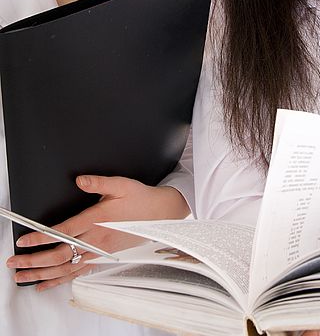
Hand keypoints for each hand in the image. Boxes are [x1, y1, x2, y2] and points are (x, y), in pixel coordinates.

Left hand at [6, 176, 188, 290]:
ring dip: (42, 273)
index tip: (24, 240)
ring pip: (66, 268)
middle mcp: (96, 239)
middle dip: (34, 261)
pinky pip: (78, 273)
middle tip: (14, 263)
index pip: (64, 231)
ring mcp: (99, 251)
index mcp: (98, 219)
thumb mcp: (121, 184)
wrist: (160, 215)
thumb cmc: (140, 198)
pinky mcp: (103, 256)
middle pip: (60, 255)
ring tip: (23, 277)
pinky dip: (60, 280)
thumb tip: (80, 180)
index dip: (42, 237)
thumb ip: (99, 182)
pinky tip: (46, 284)